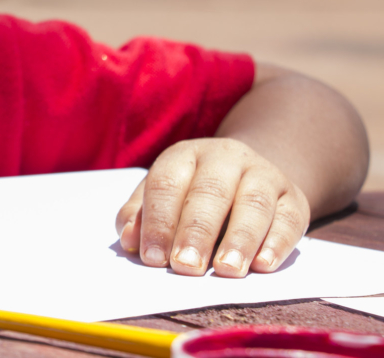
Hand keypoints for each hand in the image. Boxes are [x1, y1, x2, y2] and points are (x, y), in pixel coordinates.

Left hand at [115, 138, 310, 276]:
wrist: (248, 175)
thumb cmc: (191, 194)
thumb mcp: (162, 196)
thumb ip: (140, 215)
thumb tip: (129, 238)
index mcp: (184, 155)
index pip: (168, 183)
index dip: (158, 221)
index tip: (153, 257)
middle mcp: (225, 158)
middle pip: (210, 193)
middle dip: (196, 232)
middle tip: (186, 267)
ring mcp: (263, 174)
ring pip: (254, 203)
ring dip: (239, 239)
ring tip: (227, 270)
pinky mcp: (294, 197)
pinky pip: (289, 217)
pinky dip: (277, 242)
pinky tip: (263, 265)